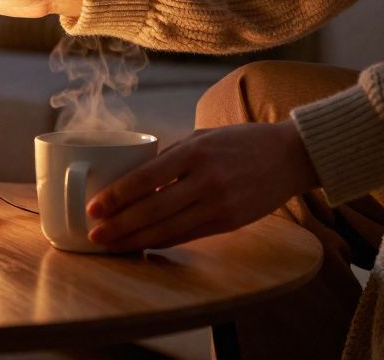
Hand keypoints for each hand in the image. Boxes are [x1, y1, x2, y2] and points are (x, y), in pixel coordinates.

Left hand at [85, 120, 318, 251]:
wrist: (290, 156)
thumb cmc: (240, 141)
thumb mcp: (202, 137)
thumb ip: (170, 156)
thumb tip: (134, 177)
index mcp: (194, 152)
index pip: (145, 177)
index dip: (116, 196)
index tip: (93, 207)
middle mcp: (205, 180)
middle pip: (152, 209)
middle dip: (118, 225)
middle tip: (93, 234)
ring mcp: (219, 204)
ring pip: (168, 229)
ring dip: (135, 240)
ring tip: (110, 246)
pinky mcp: (230, 222)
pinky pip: (188, 236)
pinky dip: (162, 243)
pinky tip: (142, 246)